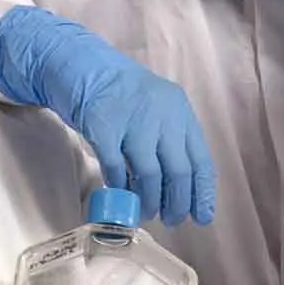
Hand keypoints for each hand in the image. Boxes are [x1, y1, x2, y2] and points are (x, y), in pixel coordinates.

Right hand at [0, 7, 219, 226]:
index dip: (202, 192)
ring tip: (146, 212)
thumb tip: (179, 187)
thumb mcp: (154, 107)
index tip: (203, 216)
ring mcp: (132, 120)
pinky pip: (117, 169)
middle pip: (179, 171)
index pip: (200, 159)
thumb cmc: (119, 92)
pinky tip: (121, 194)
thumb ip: (168, 138)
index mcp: (179, 110)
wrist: (80, 65)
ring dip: (149, 201)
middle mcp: (161, 114)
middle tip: (172, 220)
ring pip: (149, 175)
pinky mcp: (103, 127)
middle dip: (177, 203)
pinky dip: (120, 187)